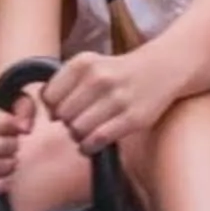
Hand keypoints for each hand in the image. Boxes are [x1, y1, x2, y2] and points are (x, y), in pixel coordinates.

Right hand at [0, 92, 27, 200]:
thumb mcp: (10, 104)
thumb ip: (23, 106)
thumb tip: (24, 127)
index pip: (0, 123)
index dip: (15, 127)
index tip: (20, 129)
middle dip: (11, 147)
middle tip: (14, 146)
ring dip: (6, 165)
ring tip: (10, 160)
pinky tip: (5, 179)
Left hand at [40, 45, 173, 152]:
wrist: (162, 69)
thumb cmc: (117, 72)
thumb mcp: (89, 65)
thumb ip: (64, 83)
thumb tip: (47, 113)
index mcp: (83, 63)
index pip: (48, 98)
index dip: (53, 108)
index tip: (64, 109)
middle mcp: (99, 77)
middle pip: (62, 116)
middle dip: (67, 122)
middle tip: (79, 120)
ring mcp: (117, 98)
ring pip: (77, 130)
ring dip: (78, 136)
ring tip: (88, 131)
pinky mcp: (133, 118)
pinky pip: (97, 140)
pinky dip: (89, 147)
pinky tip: (93, 143)